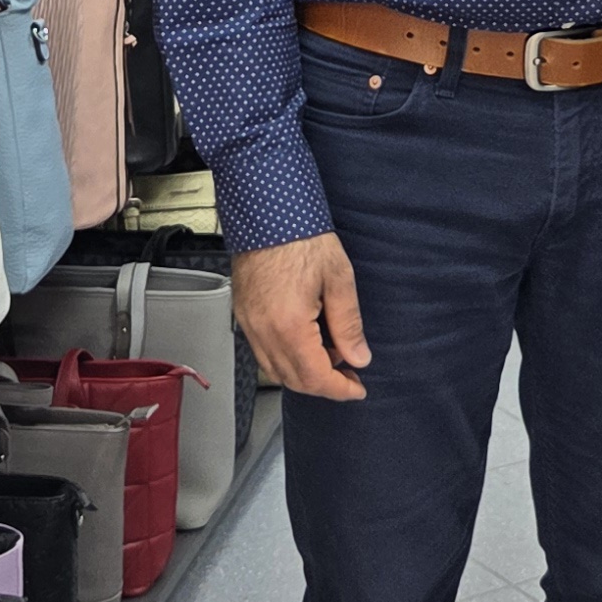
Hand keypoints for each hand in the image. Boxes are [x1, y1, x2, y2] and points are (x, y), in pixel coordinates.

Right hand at [232, 231, 372, 401]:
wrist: (268, 211)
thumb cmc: (301, 236)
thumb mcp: (339, 279)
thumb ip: (348, 324)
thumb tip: (358, 356)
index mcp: (289, 325)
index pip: (315, 378)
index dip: (340, 389)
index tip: (357, 389)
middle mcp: (262, 331)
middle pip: (294, 381)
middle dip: (324, 385)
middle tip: (349, 374)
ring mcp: (248, 324)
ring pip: (275, 371)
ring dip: (304, 374)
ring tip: (330, 355)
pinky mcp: (243, 314)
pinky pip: (262, 353)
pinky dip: (286, 359)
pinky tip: (306, 342)